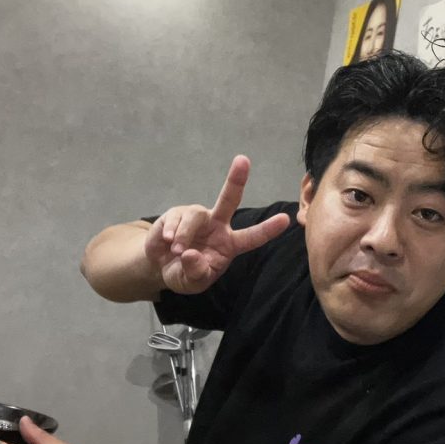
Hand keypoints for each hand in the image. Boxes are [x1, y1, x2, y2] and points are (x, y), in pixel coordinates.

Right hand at [144, 155, 289, 293]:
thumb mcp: (192, 282)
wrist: (159, 266)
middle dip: (236, 180)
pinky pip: (175, 219)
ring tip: (176, 251)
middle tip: (243, 160)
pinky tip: (166, 243)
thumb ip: (196, 272)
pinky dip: (170, 233)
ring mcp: (198, 217)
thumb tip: (191, 254)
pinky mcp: (177, 214)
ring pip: (195, 215)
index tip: (285, 219)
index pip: (252, 237)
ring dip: (185, 235)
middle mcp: (217, 225)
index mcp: (229, 244)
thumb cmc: (184, 273)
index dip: (268, 229)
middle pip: (229, 199)